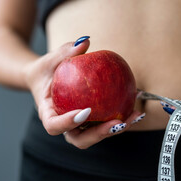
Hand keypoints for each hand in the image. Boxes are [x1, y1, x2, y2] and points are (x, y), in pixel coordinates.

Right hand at [24, 37, 144, 148]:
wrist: (45, 79)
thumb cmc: (45, 70)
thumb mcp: (50, 59)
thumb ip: (65, 52)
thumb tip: (85, 40)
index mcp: (48, 114)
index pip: (54, 126)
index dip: (68, 123)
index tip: (85, 112)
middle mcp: (63, 124)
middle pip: (79, 139)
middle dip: (100, 134)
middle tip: (118, 123)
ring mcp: (78, 126)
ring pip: (96, 135)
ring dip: (116, 128)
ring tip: (135, 115)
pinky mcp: (90, 121)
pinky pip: (105, 121)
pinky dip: (121, 116)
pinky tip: (136, 105)